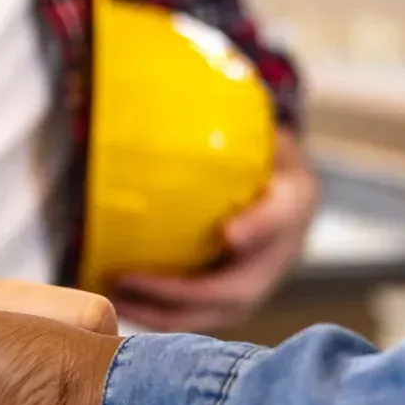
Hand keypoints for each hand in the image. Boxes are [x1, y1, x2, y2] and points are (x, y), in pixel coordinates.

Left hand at [112, 130, 317, 331]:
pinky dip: (155, 316)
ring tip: (110, 294)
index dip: (258, 229)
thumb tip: (171, 86)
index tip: (230, 233)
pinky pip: (194, 318)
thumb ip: (230, 120)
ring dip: (158, 312)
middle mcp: (279, 255)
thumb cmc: (259, 155)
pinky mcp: (231, 303)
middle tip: (128, 276)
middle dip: (179, 291)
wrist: (285, 196)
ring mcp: (257, 286)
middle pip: (236, 288)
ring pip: (211, 313)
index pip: (281, 218)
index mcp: (293, 203)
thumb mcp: (258, 130)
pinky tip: (115, 300)